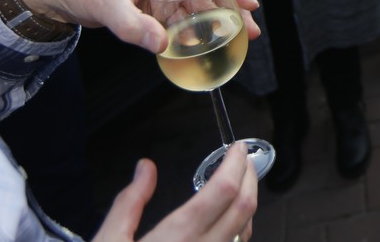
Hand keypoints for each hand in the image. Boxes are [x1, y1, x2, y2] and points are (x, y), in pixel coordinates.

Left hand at [16, 0, 261, 53]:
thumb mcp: (107, 5)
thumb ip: (134, 26)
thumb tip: (162, 45)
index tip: (249, 4)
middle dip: (232, 8)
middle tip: (249, 31)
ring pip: (199, 2)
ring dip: (215, 20)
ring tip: (232, 41)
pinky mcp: (155, 0)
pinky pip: (182, 14)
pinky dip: (192, 28)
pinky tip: (198, 45)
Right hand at [93, 142, 256, 241]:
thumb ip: (129, 202)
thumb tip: (145, 168)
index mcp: (176, 239)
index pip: (222, 191)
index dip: (236, 164)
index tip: (237, 148)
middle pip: (244, 208)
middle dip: (250, 177)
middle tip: (243, 160)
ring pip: (245, 232)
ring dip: (247, 204)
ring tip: (236, 186)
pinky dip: (239, 231)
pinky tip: (228, 224)